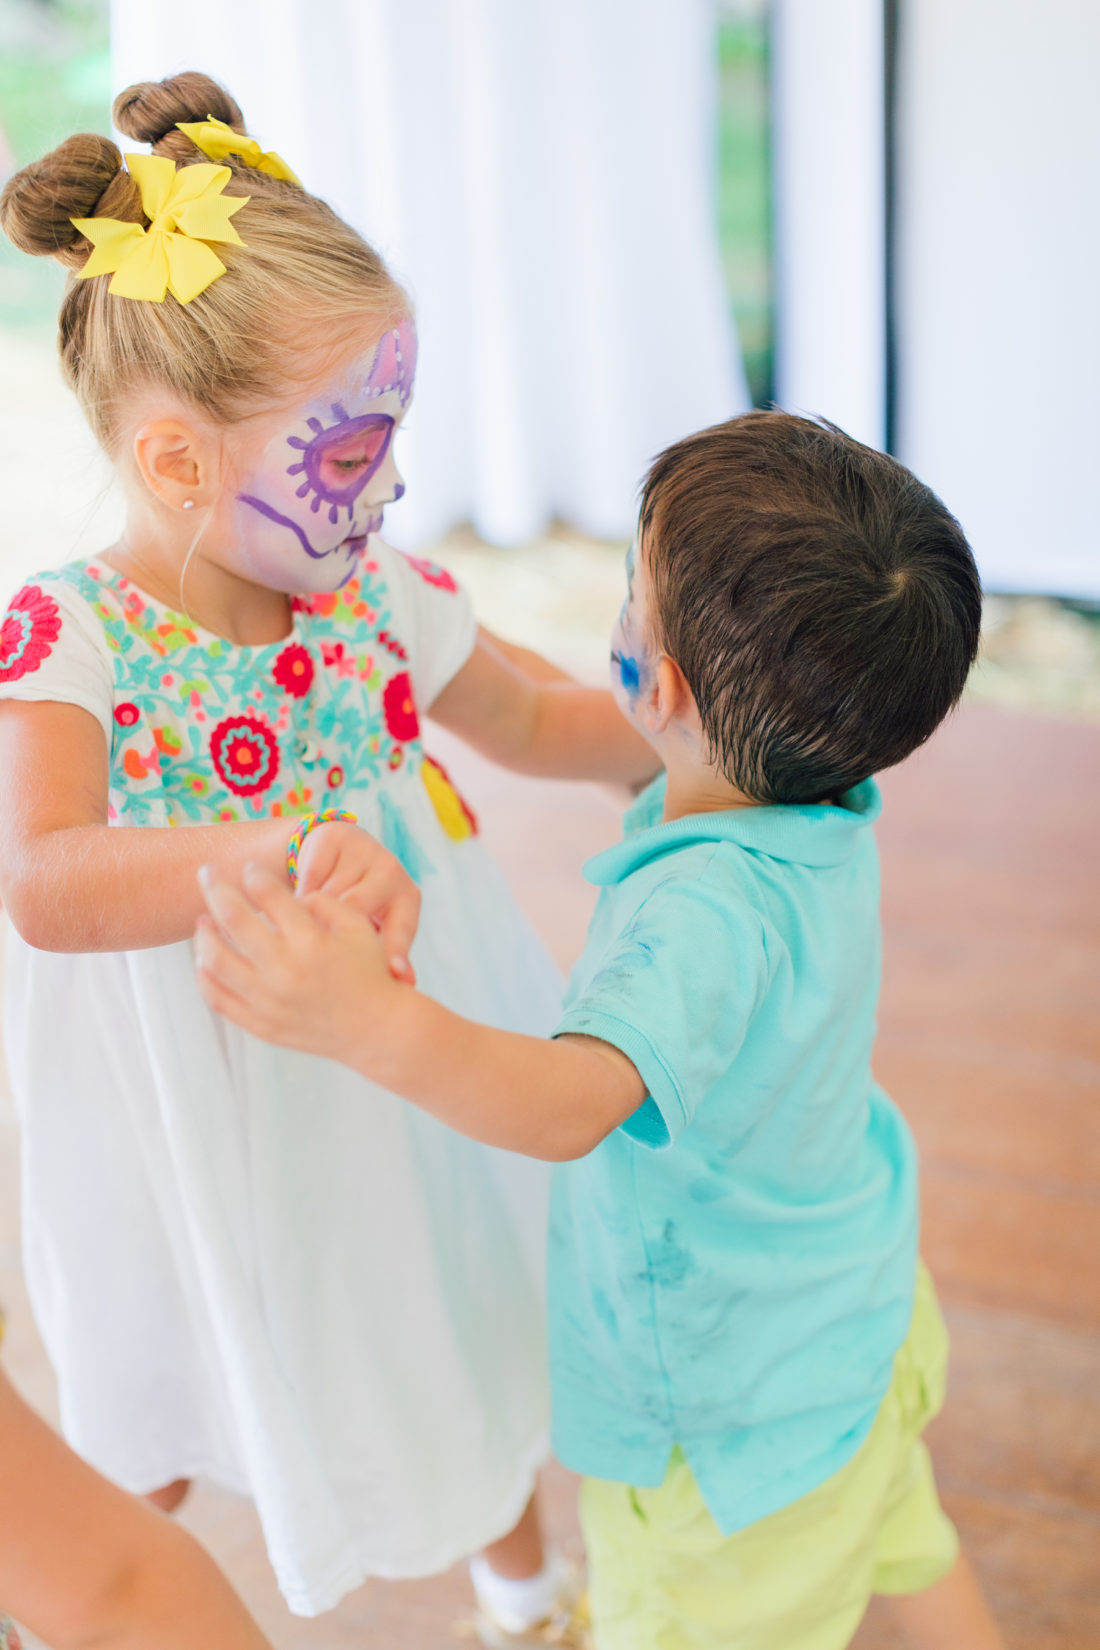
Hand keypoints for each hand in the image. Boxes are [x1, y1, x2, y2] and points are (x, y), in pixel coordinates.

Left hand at [195, 862, 403, 1066]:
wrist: (377, 1029)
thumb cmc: (368, 972)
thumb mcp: (358, 926)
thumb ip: (323, 901)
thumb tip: (286, 894)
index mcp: (311, 943)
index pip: (268, 895)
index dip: (255, 875)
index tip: (250, 868)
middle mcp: (286, 971)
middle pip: (233, 919)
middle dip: (215, 888)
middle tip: (206, 872)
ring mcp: (269, 1002)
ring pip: (214, 960)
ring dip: (203, 934)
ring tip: (203, 920)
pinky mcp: (261, 1026)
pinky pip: (218, 999)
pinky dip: (205, 976)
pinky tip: (205, 959)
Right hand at [294, 822, 418, 983]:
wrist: (326, 856)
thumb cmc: (352, 904)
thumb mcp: (368, 931)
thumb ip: (381, 957)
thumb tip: (405, 984)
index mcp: (407, 898)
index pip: (401, 928)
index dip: (397, 951)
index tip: (395, 973)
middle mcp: (392, 870)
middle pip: (358, 909)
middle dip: (333, 932)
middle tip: (316, 953)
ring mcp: (365, 850)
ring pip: (330, 895)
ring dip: (312, 914)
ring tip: (303, 925)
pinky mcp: (336, 835)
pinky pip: (311, 875)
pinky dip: (300, 892)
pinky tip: (296, 899)